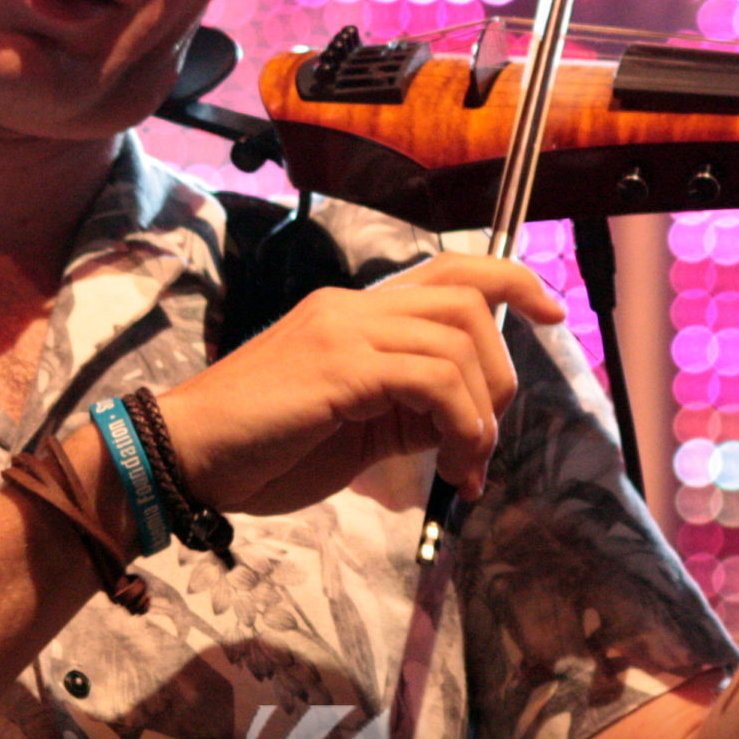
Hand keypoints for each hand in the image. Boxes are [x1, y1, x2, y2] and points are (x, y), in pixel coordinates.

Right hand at [154, 254, 566, 517]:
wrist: (184, 455)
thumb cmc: (259, 448)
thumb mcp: (350, 424)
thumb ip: (402, 406)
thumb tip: (462, 421)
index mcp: (354, 312)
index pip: (449, 270)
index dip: (512, 280)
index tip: (553, 313)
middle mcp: (353, 306)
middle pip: (467, 302)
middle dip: (499, 374)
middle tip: (480, 443)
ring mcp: (345, 330)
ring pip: (458, 342)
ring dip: (479, 415)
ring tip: (462, 467)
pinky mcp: (340, 367)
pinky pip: (432, 381)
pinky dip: (459, 426)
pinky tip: (448, 468)